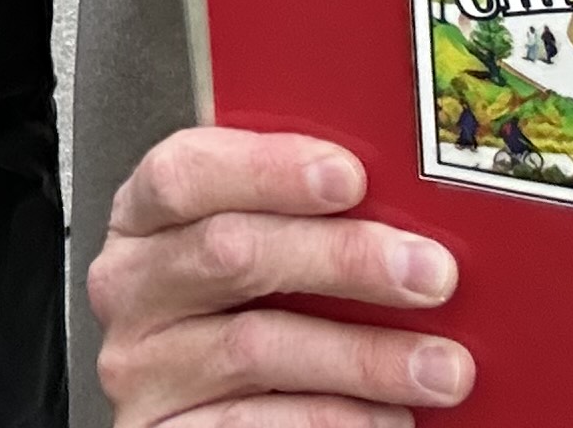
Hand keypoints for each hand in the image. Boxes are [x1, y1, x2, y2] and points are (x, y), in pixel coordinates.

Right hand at [90, 128, 468, 425]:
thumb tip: (401, 199)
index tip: (350, 176)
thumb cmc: (236, 312)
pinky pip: (252, 427)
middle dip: (341, 258)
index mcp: (145, 219)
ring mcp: (142, 368)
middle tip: (430, 272)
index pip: (184, 173)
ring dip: (362, 356)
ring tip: (441, 366)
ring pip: (253, 348)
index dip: (266, 169)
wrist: (205, 411)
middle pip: (228, 254)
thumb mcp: (247, 250)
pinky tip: (389, 416)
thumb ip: (294, 217)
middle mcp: (131, 289)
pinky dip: (333, 419)